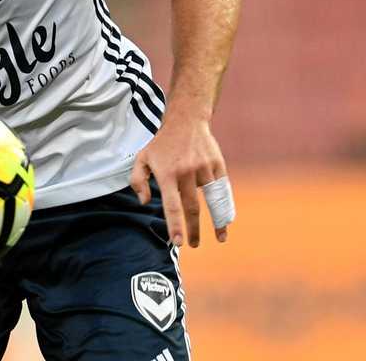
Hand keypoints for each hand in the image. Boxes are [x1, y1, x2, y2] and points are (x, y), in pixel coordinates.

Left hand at [129, 111, 230, 247]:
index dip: (175, 226)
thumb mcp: (141, 158)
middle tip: (193, 245)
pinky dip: (226, 206)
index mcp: (167, 174)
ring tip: (220, 238)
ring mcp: (204, 168)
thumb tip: (143, 202)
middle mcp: (186, 172)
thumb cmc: (161, 144)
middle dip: (194, 230)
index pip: (172, 206)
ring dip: (218, 222)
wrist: (186, 120)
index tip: (177, 243)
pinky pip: (223, 190)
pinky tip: (227, 219)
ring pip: (212, 201)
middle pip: (192, 208)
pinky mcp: (217, 165)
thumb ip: (137, 181)